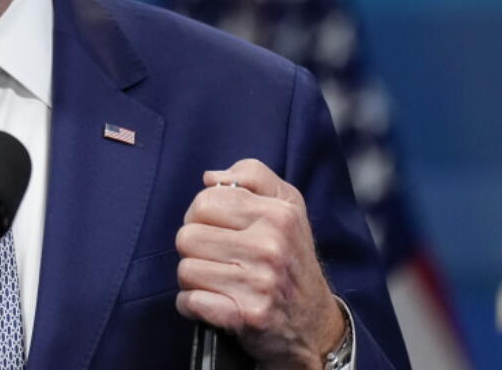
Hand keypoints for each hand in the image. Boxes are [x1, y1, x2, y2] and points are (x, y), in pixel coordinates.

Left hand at [175, 159, 345, 369]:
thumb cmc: (291, 258)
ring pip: (186, 269)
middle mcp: (270, 246)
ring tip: (216, 280)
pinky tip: (212, 303)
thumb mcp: (288, 206)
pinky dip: (192, 305)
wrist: (315, 324)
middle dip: (195, 249)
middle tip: (216, 258)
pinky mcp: (248, 316)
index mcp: (278, 214)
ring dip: (194, 278)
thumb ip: (252, 176)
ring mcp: (259, 283)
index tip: (215, 229)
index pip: (204, 201)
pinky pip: (191, 302)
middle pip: (188, 236)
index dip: (200, 216)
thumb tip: (210, 178)